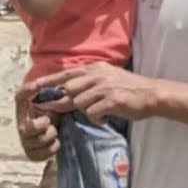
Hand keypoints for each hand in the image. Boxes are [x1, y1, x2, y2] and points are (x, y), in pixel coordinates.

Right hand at [14, 85, 59, 161]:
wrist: (62, 134)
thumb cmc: (58, 116)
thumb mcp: (58, 104)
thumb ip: (58, 96)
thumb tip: (68, 86)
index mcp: (26, 110)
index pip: (21, 97)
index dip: (28, 91)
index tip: (38, 85)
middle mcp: (22, 125)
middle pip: (27, 128)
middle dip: (42, 126)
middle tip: (49, 121)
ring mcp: (26, 141)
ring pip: (37, 141)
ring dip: (51, 136)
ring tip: (55, 131)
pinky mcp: (32, 154)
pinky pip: (43, 153)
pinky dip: (53, 147)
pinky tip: (56, 142)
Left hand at [29, 63, 160, 123]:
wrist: (153, 94)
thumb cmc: (131, 88)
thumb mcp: (108, 78)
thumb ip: (89, 82)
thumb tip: (67, 92)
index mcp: (96, 68)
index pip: (65, 74)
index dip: (49, 81)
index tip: (34, 86)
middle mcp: (97, 75)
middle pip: (69, 90)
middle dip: (74, 101)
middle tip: (88, 106)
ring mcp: (104, 87)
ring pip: (79, 103)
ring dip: (88, 111)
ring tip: (102, 111)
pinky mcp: (111, 100)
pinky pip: (92, 113)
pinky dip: (98, 118)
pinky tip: (108, 116)